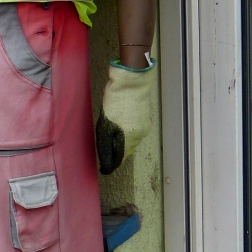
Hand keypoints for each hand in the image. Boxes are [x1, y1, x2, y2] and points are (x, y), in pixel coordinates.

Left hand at [96, 58, 156, 174]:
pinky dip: (128, 134)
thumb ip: (106, 144)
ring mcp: (145, 127)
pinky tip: (121, 128)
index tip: (104, 170)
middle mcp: (140, 136)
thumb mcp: (105, 124)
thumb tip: (107, 161)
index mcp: (129, 138)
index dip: (111, 165)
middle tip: (107, 156)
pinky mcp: (146, 118)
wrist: (132, 81)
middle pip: (127, 151)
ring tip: (113, 142)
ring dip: (123, 144)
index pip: (120, 158)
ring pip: (132, 142)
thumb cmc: (116, 101)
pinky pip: (136, 132)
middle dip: (117, 154)